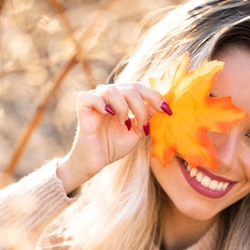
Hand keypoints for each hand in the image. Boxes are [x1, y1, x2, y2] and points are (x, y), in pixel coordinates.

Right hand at [56, 82, 170, 194]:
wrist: (95, 161)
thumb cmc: (114, 146)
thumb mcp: (136, 131)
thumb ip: (147, 117)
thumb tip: (162, 104)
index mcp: (122, 98)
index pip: (140, 88)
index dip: (154, 96)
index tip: (167, 110)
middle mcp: (108, 94)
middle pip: (130, 88)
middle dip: (141, 106)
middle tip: (143, 125)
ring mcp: (95, 98)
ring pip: (113, 90)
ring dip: (124, 108)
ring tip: (124, 124)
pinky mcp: (83, 106)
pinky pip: (91, 97)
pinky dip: (102, 104)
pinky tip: (109, 114)